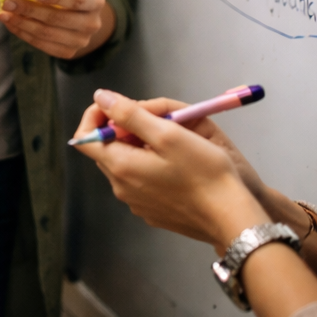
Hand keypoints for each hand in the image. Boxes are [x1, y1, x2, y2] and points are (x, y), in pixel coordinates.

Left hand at [0, 0, 111, 58]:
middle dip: (30, 10)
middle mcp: (92, 24)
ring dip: (22, 23)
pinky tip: (11, 24)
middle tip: (9, 2)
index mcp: (96, 1)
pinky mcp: (68, 53)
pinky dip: (23, 33)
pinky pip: (42, 45)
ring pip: (47, 34)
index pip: (77, 0)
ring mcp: (81, 41)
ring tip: (4, 14)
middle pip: (58, 19)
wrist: (82, 14)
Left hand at [72, 89, 267, 251]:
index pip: (85, 138)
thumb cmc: (203, 172)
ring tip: (171, 138)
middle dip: (124, 128)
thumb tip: (100, 97)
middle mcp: (122, 188)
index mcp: (120, 167)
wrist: (231, 218)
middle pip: (107, 149)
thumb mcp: (167, 134)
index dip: (97, 115)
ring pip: (126, 164)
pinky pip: (141, 180)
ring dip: (139, 145)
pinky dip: (150, 164)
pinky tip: (177, 162)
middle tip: (155, 118)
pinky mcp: (154, 212)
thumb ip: (130, 114)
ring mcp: (137, 204)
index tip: (119, 104)